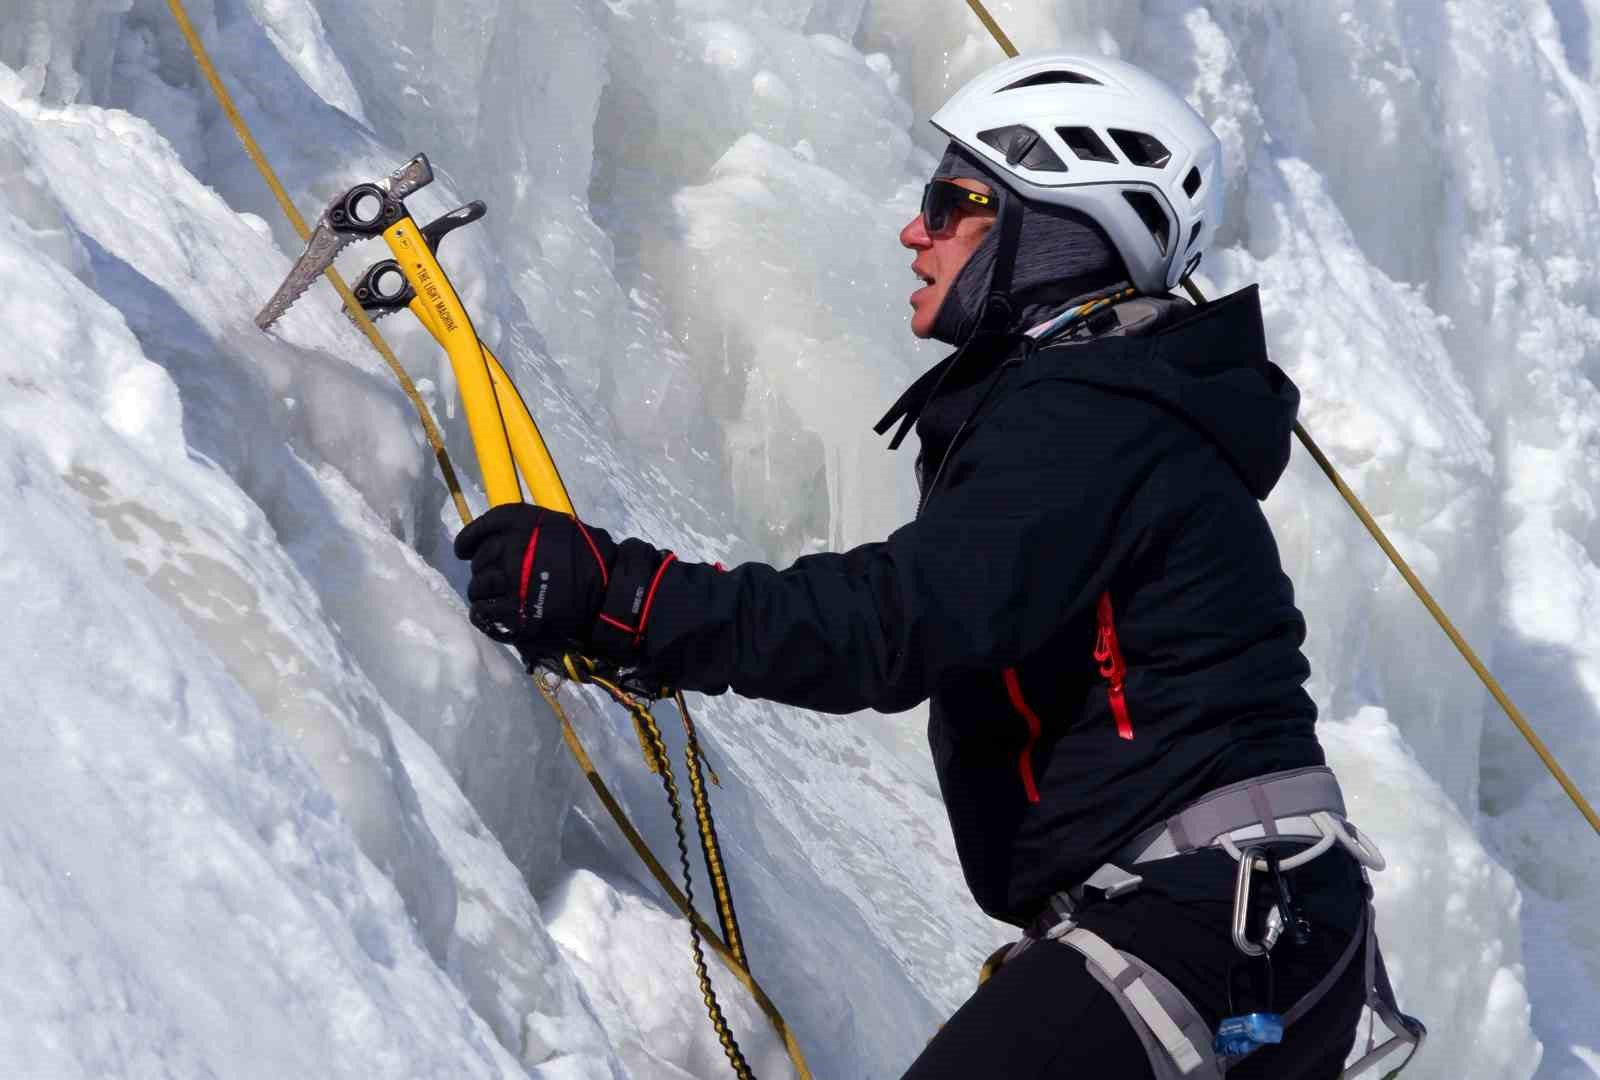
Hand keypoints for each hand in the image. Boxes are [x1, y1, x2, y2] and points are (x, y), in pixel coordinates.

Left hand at [453, 503, 673, 666]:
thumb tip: (502, 540)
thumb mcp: (559, 527)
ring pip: (478, 587)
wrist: (611, 590)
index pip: (480, 529)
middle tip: (491, 579)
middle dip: (481, 570)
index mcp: (522, 522)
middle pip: (479, 560)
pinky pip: (484, 614)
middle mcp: (511, 548)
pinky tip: (489, 615)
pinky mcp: (515, 612)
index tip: (464, 550)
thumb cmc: (591, 556)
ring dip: (482, 593)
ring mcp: (511, 582)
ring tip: (491, 599)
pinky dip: (483, 615)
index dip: (468, 541)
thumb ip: (529, 530)